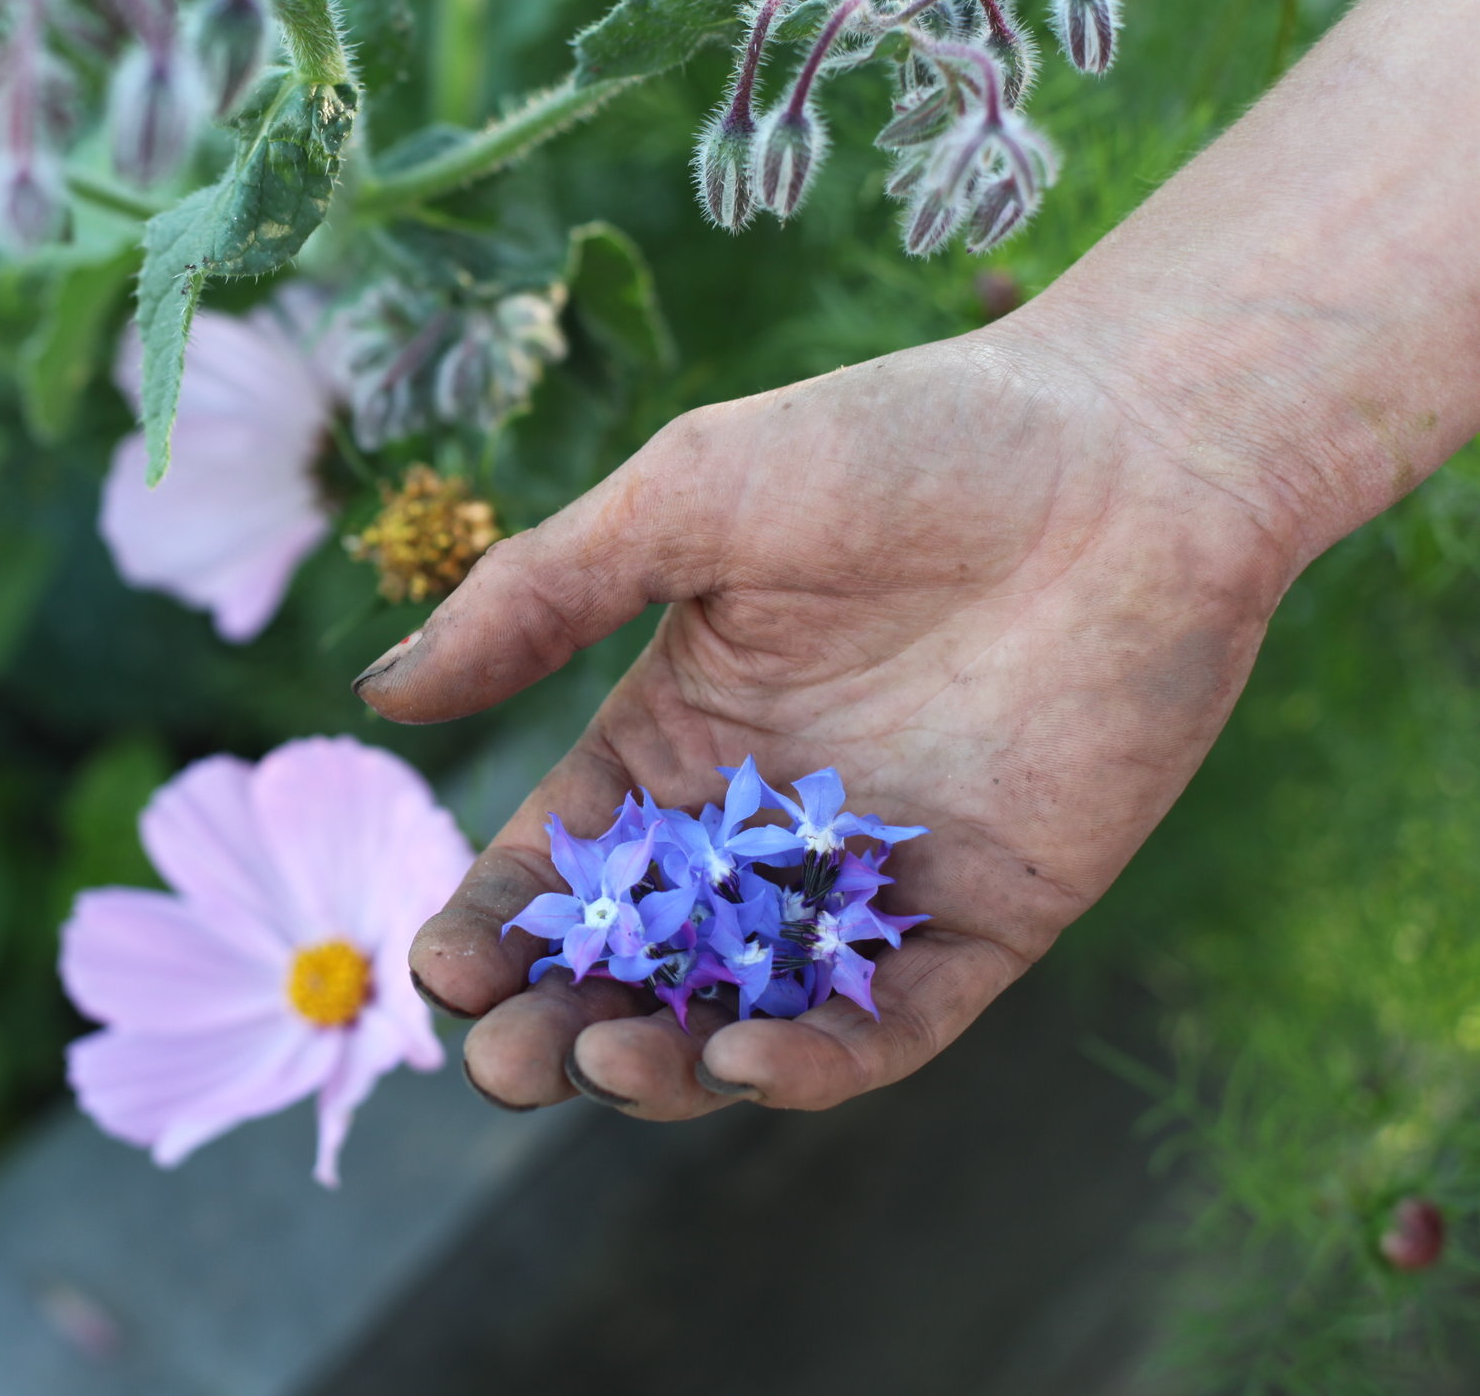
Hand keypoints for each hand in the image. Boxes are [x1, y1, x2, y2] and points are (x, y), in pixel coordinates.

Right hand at [354, 321, 1302, 1115]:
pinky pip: (895, 1024)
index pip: (557, 861)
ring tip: (614, 1064)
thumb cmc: (897, 447)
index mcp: (675, 734)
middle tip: (514, 1061)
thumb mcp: (686, 499)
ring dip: (672, 1063)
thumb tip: (378, 696)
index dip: (493, 926)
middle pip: (636, 961)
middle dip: (561, 1022)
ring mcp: (873, 879)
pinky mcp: (988, 918)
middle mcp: (762, 824)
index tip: (444, 973)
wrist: (1132, 451)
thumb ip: (535, 599)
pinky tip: (753, 1061)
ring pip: (748, 1013)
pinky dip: (821, 1063)